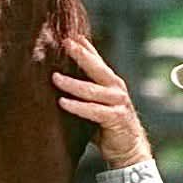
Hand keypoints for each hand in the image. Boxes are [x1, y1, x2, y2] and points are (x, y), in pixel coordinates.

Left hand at [53, 37, 151, 169]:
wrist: (128, 149)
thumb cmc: (106, 126)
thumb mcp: (95, 104)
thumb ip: (84, 91)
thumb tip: (56, 77)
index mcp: (111, 83)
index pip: (97, 60)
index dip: (85, 46)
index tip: (70, 34)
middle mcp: (116, 89)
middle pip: (96, 68)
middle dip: (80, 54)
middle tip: (65, 42)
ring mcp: (118, 102)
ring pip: (92, 90)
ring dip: (72, 83)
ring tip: (55, 77)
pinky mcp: (115, 118)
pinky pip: (93, 110)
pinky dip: (77, 107)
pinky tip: (63, 102)